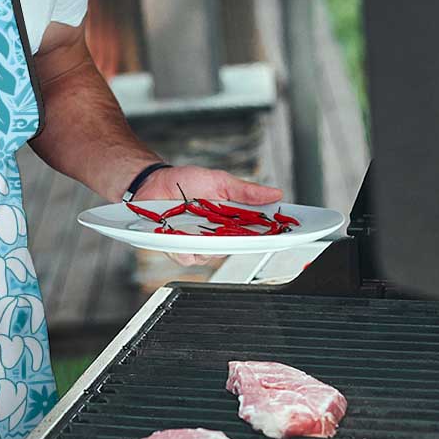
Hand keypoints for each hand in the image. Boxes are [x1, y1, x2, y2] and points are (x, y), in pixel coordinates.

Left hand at [136, 165, 283, 267]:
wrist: (153, 182)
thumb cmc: (185, 181)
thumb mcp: (219, 181)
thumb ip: (245, 191)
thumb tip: (275, 194)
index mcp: (230, 220)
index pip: (255, 232)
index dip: (270, 236)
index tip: (284, 233)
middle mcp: (215, 235)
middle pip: (235, 248)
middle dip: (239, 242)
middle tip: (239, 231)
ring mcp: (196, 243)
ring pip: (210, 256)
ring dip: (208, 244)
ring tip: (202, 229)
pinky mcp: (177, 248)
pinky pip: (186, 257)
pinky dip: (185, 249)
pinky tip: (182, 237)